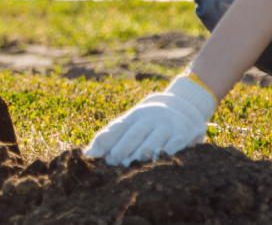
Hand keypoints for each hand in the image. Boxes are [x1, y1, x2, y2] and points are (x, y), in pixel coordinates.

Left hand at [85, 75, 215, 166]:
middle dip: (123, 149)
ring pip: (153, 140)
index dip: (108, 142)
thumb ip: (110, 138)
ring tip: (133, 166)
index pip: (117, 128)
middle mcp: (149, 118)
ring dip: (142, 154)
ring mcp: (167, 125)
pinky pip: (175, 144)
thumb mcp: (130, 124)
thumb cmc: (148, 122)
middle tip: (114, 164)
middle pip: (134, 134)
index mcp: (133, 116)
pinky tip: (158, 162)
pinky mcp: (183, 133)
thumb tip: (88, 154)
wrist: (183, 106)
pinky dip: (166, 153)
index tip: (99, 157)